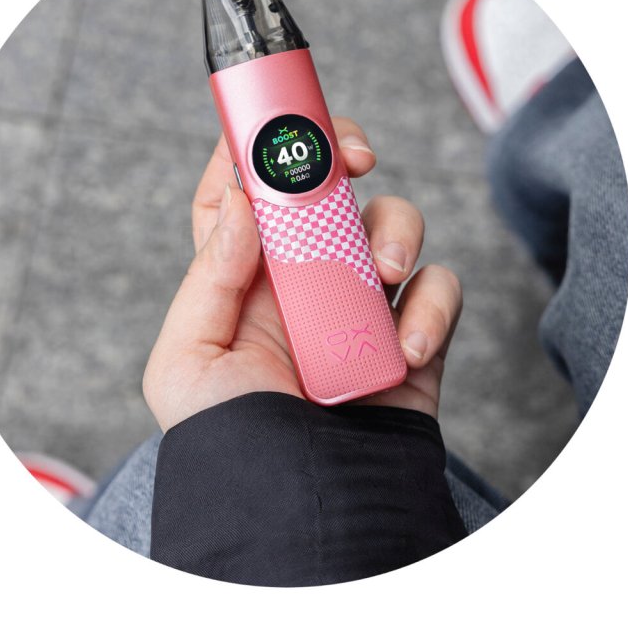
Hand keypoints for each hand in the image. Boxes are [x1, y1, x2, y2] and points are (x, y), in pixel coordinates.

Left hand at [143, 118, 462, 430]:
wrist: (301, 509)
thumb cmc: (232, 440)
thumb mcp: (187, 360)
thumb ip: (211, 272)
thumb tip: (246, 197)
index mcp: (242, 278)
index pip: (247, 191)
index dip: (257, 145)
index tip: (274, 119)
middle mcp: (304, 279)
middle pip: (327, 184)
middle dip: (341, 152)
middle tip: (351, 156)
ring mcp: (362, 303)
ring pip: (392, 222)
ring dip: (395, 232)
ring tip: (384, 274)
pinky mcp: (414, 333)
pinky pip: (441, 289)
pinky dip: (433, 308)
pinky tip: (405, 348)